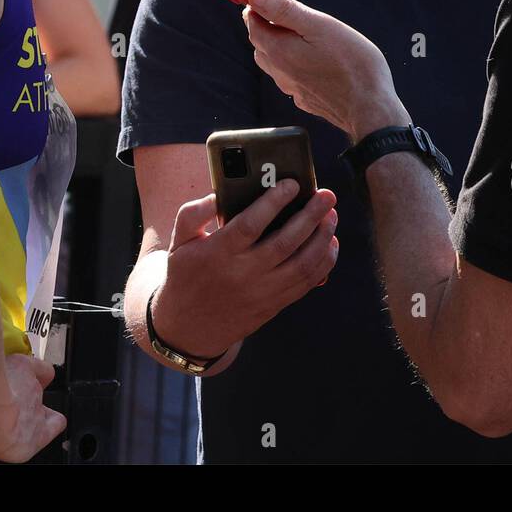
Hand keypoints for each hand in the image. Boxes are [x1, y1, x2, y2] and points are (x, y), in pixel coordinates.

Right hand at [153, 178, 338, 359]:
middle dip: (311, 216)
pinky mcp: (273, 305)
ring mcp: (261, 292)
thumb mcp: (180, 241)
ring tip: (331, 216)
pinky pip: (305, 283)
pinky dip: (323, 263)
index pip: (250, 225)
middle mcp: (242, 274)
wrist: (188, 327)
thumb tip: (220, 193)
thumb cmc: (185, 274)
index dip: (274, 202)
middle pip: (285, 243)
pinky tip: (329, 243)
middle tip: (327, 196)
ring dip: (322, 238)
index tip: (292, 184)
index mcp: (218, 253)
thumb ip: (195, 212)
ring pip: (301, 264)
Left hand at [242, 0, 407, 140]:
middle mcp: (280, 72)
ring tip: (305, 35)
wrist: (370, 110)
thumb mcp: (319, 26)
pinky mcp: (307, 100)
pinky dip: (296, 65)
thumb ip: (284, 10)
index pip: (252, 24)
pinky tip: (317, 61)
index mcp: (278, 51)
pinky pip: (292, 78)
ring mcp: (293, 89)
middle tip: (287, 13)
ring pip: (275, 62)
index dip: (256, 7)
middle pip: (261, 44)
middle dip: (268, 26)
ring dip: (281, 46)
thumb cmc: (351, 65)